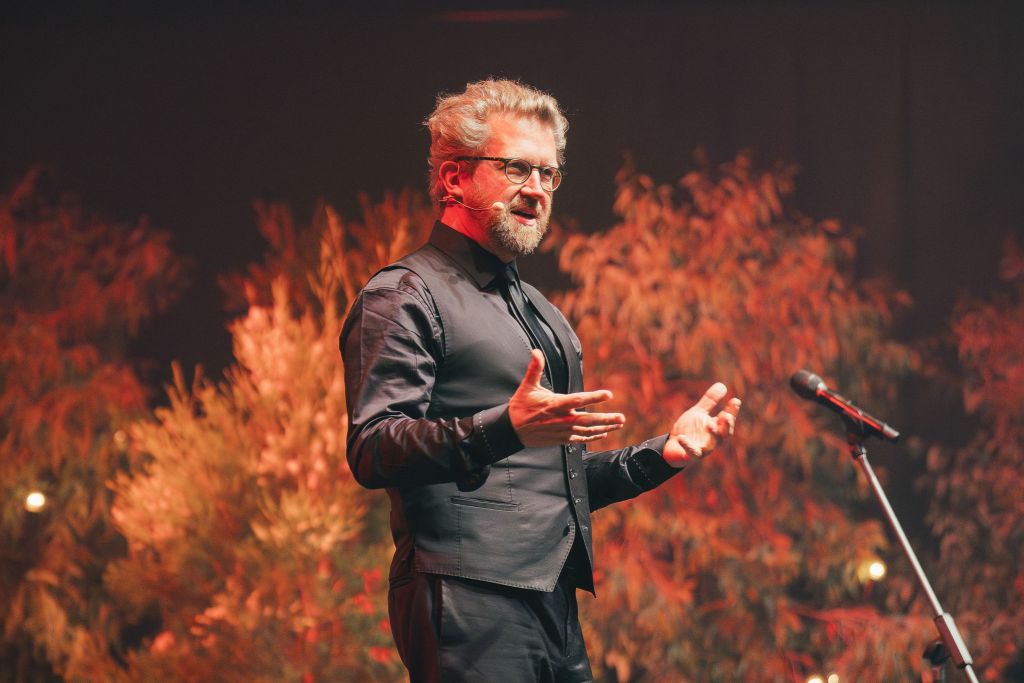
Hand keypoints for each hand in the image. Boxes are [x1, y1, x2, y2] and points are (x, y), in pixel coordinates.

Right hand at [509, 350, 624, 447]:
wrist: (512, 430)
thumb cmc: (521, 407)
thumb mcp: (527, 386)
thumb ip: (534, 368)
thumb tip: (536, 351)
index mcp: (556, 404)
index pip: (578, 400)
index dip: (594, 397)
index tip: (608, 394)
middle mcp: (562, 419)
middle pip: (588, 420)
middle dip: (606, 419)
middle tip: (621, 418)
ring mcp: (562, 431)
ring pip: (587, 431)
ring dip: (604, 428)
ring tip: (618, 425)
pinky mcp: (561, 439)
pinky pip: (580, 439)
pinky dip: (592, 437)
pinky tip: (602, 434)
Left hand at [663, 382, 740, 466]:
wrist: (673, 445)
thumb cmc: (689, 429)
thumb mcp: (698, 412)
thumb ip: (710, 401)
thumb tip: (723, 385)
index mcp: (716, 427)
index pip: (727, 419)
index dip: (732, 411)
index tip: (735, 400)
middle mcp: (713, 439)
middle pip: (724, 433)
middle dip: (727, 425)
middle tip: (727, 415)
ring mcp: (704, 448)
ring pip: (712, 445)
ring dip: (712, 434)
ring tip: (709, 424)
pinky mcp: (692, 456)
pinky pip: (692, 452)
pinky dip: (688, 446)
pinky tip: (682, 438)